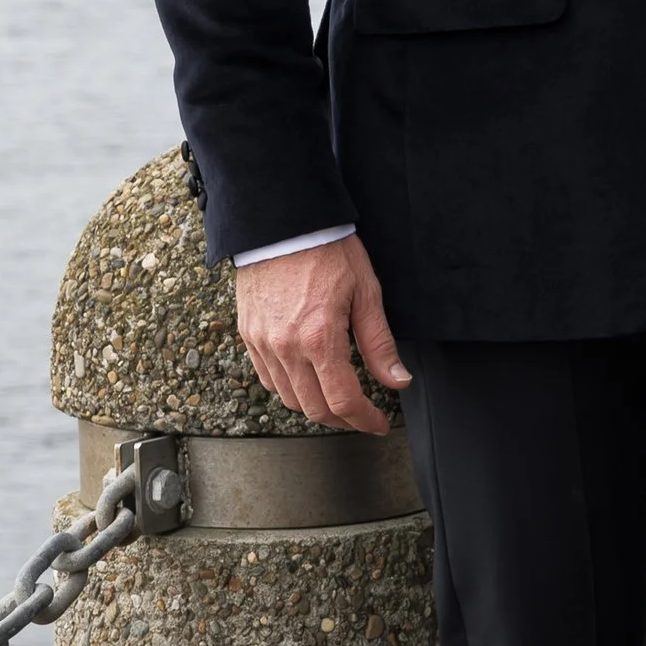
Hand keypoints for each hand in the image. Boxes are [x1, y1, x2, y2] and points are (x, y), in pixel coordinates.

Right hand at [234, 235, 410, 435]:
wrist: (283, 221)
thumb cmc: (326, 249)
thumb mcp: (366, 292)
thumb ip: (379, 343)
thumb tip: (397, 380)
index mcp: (319, 338)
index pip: (343, 401)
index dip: (365, 420)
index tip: (377, 423)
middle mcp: (286, 347)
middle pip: (314, 408)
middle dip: (342, 420)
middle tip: (361, 415)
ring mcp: (262, 342)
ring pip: (288, 398)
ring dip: (315, 406)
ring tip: (337, 398)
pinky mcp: (248, 334)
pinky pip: (267, 378)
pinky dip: (289, 388)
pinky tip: (307, 379)